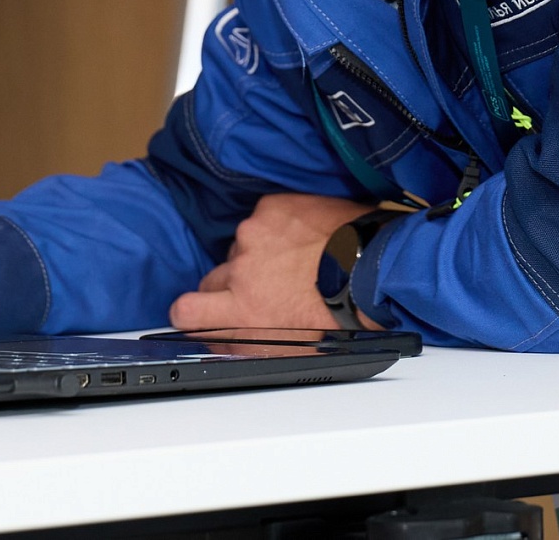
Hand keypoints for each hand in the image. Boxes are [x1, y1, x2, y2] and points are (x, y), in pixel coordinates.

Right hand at [168, 192, 380, 330]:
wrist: (372, 271)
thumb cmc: (339, 314)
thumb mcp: (288, 349)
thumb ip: (246, 345)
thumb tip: (222, 342)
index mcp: (242, 309)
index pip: (185, 310)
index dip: (189, 311)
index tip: (200, 311)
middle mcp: (241, 270)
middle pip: (212, 278)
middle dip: (231, 285)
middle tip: (263, 287)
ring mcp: (254, 235)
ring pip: (241, 246)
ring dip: (259, 253)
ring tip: (295, 259)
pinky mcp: (272, 208)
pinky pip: (264, 217)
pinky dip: (279, 226)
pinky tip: (304, 237)